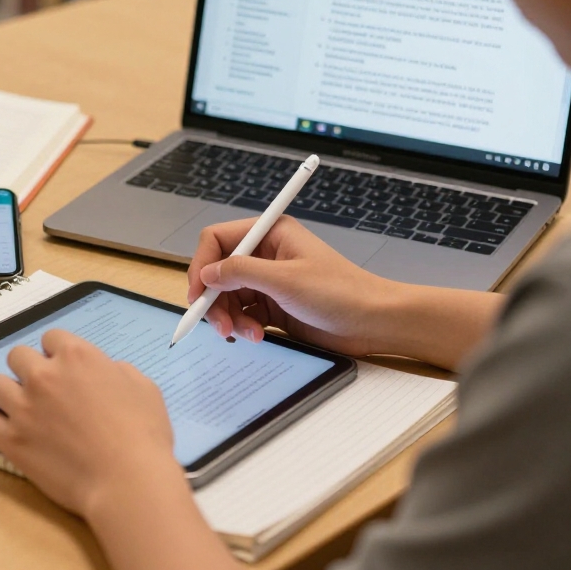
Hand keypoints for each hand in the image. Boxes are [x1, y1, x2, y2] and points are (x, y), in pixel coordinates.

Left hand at [0, 329, 183, 519]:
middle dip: (30, 369)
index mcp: (76, 356)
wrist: (127, 481)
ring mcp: (23, 407)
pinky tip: (14, 432)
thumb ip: (116, 371)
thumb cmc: (143, 435)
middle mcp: (44, 375)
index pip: (51, 338)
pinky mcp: (11, 439)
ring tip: (25, 410)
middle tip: (45, 391)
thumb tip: (104, 373)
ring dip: (10, 393)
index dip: (58, 354)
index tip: (65, 371)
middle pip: (17, 356)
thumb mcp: (143, 388)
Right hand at [185, 216, 394, 356]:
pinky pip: (242, 314)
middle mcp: (265, 254)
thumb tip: (206, 274)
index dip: (201, 265)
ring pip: (227, 297)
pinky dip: (243, 327)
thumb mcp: (285, 280)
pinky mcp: (273, 305)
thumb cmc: (340, 292)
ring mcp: (268, 280)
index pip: (217, 240)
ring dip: (230, 318)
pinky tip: (258, 336)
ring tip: (248, 335)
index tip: (197, 294)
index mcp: (269, 233)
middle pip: (218, 272)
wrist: (374, 322)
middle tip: (219, 327)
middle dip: (214, 300)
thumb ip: (241, 273)